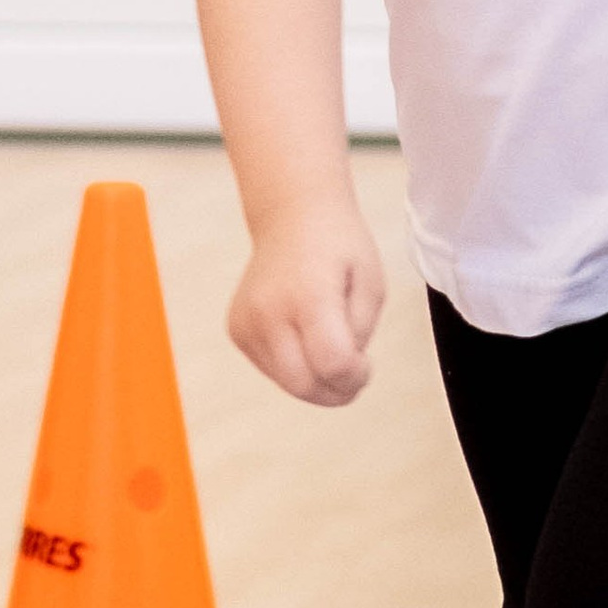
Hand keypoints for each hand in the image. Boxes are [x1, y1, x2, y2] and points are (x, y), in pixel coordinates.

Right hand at [227, 200, 385, 405]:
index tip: (366, 363)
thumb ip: (360, 333)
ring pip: (286, 383)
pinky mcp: (236, 330)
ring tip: (329, 347)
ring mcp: (247, 323)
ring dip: (315, 380)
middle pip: (303, 385)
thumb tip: (340, 372)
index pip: (333, 364)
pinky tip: (303, 337)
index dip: (356, 376)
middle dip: (336, 392)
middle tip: (353, 373)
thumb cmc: (339, 247)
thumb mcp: (371, 285)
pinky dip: (294, 366)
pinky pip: (271, 369)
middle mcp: (270, 311)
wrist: (291, 216)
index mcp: (309, 295)